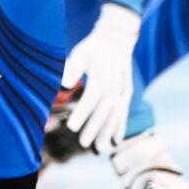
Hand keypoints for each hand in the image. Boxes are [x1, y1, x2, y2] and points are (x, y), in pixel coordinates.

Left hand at [64, 3, 141, 153]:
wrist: (117, 40)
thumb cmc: (95, 47)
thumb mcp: (82, 52)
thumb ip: (72, 68)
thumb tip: (63, 84)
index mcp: (102, 78)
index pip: (90, 100)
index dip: (82, 114)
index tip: (71, 127)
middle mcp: (114, 88)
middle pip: (103, 112)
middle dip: (93, 128)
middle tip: (83, 143)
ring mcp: (122, 92)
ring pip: (114, 116)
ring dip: (107, 132)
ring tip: (99, 148)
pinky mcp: (125, 94)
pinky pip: (123, 113)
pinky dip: (120, 127)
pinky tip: (116, 141)